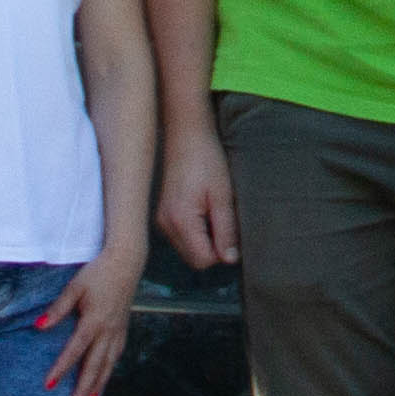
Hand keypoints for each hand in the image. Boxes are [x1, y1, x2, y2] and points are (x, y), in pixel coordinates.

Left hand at [40, 246, 142, 395]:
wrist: (126, 263)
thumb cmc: (97, 273)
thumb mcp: (74, 287)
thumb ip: (58, 309)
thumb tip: (39, 326)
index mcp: (94, 320)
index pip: (75, 350)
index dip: (62, 368)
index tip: (49, 384)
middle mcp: (108, 330)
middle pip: (95, 365)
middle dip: (84, 388)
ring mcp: (118, 332)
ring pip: (108, 364)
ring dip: (98, 385)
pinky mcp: (123, 329)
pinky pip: (116, 356)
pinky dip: (109, 371)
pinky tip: (103, 380)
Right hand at [155, 126, 236, 271]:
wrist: (186, 135)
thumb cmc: (207, 160)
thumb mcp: (223, 195)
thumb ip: (226, 230)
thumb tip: (230, 260)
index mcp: (181, 221)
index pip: (203, 259)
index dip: (222, 253)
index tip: (233, 232)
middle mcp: (166, 225)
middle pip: (194, 259)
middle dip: (213, 249)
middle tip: (225, 222)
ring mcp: (162, 221)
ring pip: (188, 250)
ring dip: (205, 241)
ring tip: (214, 213)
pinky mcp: (162, 215)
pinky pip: (181, 237)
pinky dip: (195, 233)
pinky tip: (204, 210)